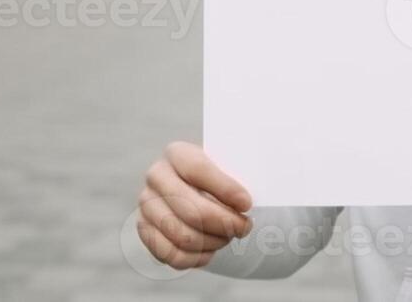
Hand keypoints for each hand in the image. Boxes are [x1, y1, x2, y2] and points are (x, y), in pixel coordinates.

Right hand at [138, 141, 252, 269]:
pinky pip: (172, 254)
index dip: (225, 188)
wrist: (194, 189)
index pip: (198, 169)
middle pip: (191, 208)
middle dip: (224, 223)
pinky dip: (197, 257)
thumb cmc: (218, 177)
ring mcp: (147, 205)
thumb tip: (265, 185)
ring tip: (230, 236)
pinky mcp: (145, 230)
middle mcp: (156, 177)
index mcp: (177, 153)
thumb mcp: (228, 165)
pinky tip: (212, 249)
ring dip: (214, 241)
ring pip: (183, 235)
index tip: (248, 204)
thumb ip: (241, 171)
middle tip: (245, 227)